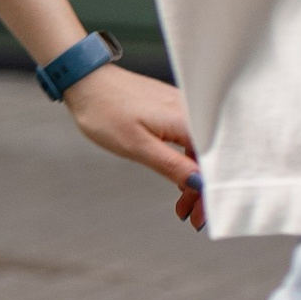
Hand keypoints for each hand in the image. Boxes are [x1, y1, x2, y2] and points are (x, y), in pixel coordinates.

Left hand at [62, 64, 205, 228]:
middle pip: (212, 159)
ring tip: (182, 204)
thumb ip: (172, 166)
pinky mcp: (175, 110)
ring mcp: (185, 109)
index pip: (214, 164)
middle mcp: (192, 112)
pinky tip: (180, 178)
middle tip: (191, 217)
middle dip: (203, 191)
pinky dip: (187, 162)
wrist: (87, 82)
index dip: (210, 193)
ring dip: (195, 179)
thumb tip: (200, 184)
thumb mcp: (137, 146)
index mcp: (187, 122)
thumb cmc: (106, 111)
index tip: (203, 216)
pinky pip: (192, 141)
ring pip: (202, 151)